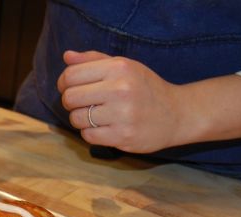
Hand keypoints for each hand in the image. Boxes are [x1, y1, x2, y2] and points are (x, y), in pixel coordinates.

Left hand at [56, 50, 184, 153]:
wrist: (177, 114)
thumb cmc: (145, 88)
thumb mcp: (124, 66)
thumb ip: (94, 60)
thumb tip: (67, 56)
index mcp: (119, 68)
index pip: (71, 75)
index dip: (63, 83)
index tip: (68, 88)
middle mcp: (121, 89)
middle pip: (70, 98)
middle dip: (70, 102)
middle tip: (82, 104)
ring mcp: (122, 114)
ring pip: (77, 119)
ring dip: (80, 119)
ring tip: (94, 116)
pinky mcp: (123, 136)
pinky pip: (88, 136)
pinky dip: (90, 133)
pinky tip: (103, 127)